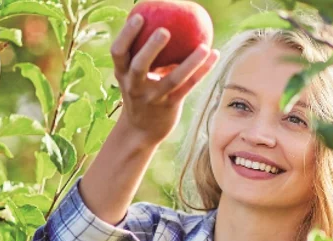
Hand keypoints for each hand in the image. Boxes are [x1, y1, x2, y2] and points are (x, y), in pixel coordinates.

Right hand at [111, 14, 219, 144]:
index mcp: (123, 74)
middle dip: (150, 48)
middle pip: (139, 65)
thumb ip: (143, 54)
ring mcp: (152, 98)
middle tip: (165, 31)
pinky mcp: (169, 106)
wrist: (140, 131)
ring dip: (189, 63)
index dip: (126, 34)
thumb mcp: (134, 75)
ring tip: (204, 46)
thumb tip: (161, 18)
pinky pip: (188, 87)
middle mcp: (134, 86)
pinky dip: (201, 71)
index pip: (118, 52)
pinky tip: (214, 54)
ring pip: (172, 79)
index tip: (139, 17)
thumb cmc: (141, 93)